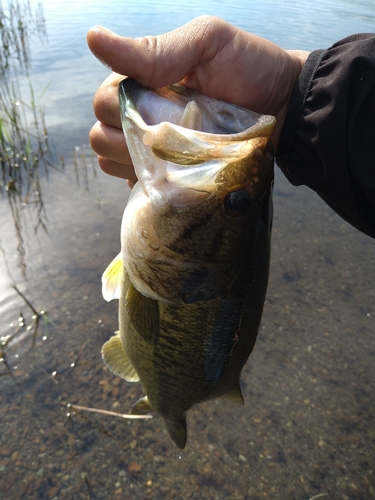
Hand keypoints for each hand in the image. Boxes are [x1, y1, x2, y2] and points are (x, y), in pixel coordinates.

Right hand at [87, 16, 308, 184]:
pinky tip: (169, 174)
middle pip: (101, 134)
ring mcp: (153, 149)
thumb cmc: (249, 68)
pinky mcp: (167, 175)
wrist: (284, 109)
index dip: (120, 108)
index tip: (157, 108)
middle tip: (167, 133)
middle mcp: (142, 116)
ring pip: (110, 160)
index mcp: (143, 83)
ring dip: (133, 160)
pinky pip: (134, 184)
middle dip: (126, 136)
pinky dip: (143, 181)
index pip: (103, 103)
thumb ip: (154, 49)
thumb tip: (93, 38)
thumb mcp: (206, 44)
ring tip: (172, 154)